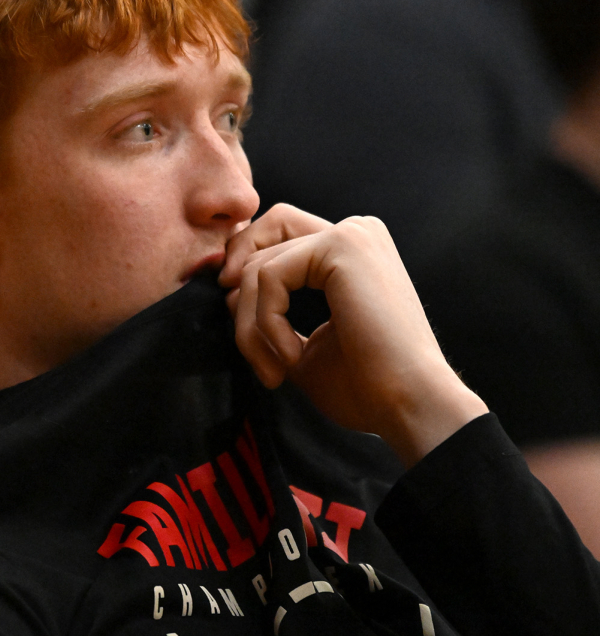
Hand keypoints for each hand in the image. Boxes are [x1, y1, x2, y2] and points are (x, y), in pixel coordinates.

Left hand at [218, 204, 486, 465]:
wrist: (409, 404)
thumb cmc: (364, 385)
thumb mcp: (300, 341)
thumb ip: (269, 309)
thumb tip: (227, 288)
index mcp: (349, 251)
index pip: (275, 236)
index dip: (244, 273)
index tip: (239, 326)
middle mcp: (354, 232)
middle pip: (261, 239)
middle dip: (240, 297)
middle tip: (249, 348)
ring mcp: (351, 234)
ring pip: (258, 266)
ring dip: (250, 326)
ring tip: (274, 369)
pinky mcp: (342, 246)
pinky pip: (269, 277)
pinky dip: (267, 323)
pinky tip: (292, 357)